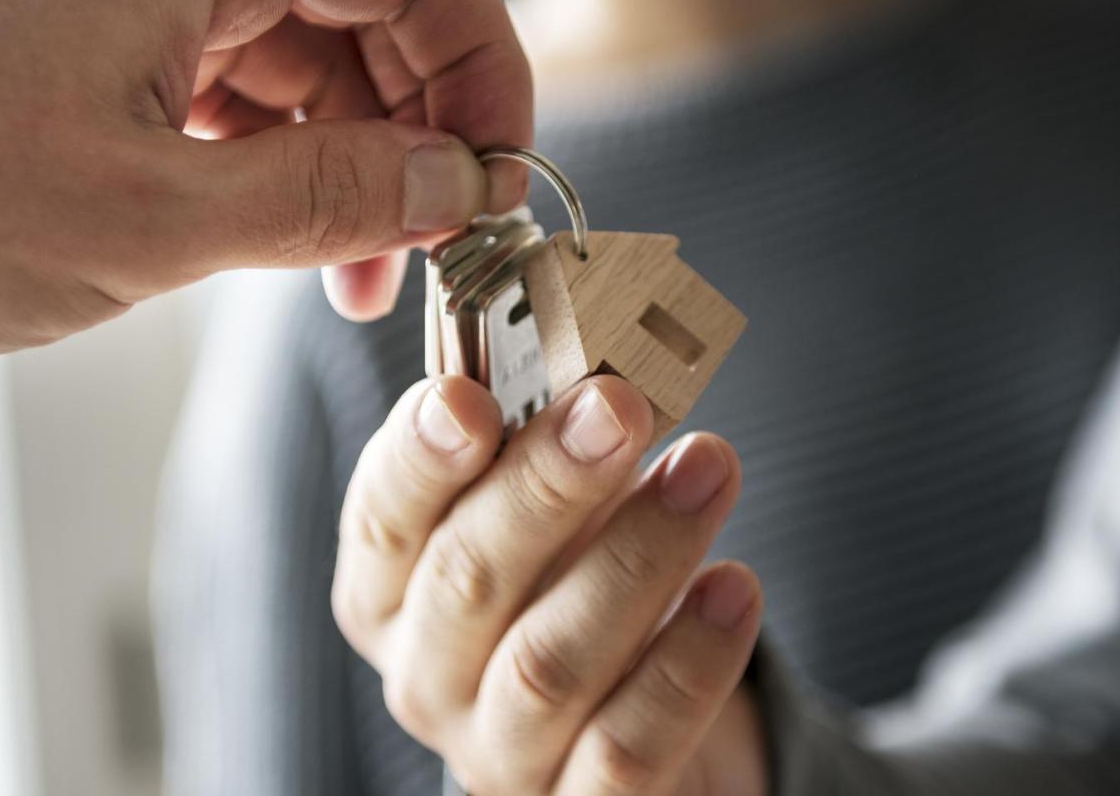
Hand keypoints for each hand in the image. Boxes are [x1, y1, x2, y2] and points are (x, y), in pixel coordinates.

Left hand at [0, 0, 530, 361]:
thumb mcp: (156, 218)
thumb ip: (329, 199)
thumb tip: (454, 186)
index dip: (482, 66)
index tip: (499, 177)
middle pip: (365, 7)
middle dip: (417, 130)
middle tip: (439, 246)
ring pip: (303, 60)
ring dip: (349, 166)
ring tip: (358, 278)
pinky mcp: (100, 50)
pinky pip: (234, 94)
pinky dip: (277, 167)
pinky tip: (289, 249)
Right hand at [333, 375, 767, 794]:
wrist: (621, 724)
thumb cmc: (567, 584)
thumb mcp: (537, 511)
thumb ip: (540, 446)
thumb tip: (600, 367)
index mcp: (388, 588)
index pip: (384, 518)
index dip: (419, 457)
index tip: (468, 397)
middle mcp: (425, 674)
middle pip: (468, 581)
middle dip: (546, 485)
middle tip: (619, 407)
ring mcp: (497, 751)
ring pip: (551, 662)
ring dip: (636, 557)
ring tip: (708, 468)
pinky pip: (628, 747)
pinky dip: (686, 665)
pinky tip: (735, 588)